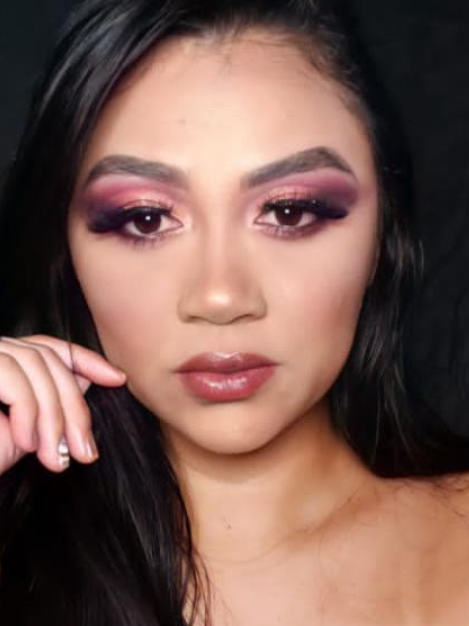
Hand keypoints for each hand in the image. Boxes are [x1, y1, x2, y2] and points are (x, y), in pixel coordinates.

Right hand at [0, 334, 126, 474]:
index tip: (118, 378)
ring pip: (34, 367)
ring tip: (56, 459)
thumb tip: (88, 379)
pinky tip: (29, 445)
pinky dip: (29, 414)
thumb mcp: (25, 433)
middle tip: (86, 452)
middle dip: (74, 407)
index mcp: (2, 362)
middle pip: (47, 359)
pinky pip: (14, 381)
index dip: (87, 358)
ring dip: (54, 417)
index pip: (49, 347)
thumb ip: (50, 403)